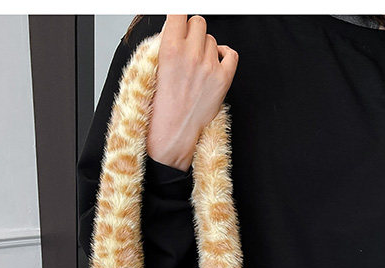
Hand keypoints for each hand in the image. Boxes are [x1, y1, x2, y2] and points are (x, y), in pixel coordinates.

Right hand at [147, 15, 238, 171]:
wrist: (173, 135)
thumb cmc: (160, 108)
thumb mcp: (153, 70)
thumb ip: (166, 45)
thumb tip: (176, 29)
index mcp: (170, 49)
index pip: (179, 14)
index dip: (178, 19)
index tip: (178, 25)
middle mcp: (192, 55)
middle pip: (198, 23)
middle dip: (193, 33)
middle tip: (187, 48)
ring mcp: (210, 67)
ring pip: (212, 39)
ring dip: (206, 48)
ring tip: (197, 66)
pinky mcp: (223, 80)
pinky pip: (231, 54)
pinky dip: (225, 55)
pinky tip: (216, 63)